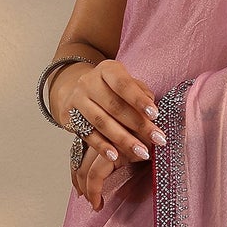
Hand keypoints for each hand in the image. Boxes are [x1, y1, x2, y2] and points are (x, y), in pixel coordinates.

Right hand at [50, 57, 166, 204]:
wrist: (78, 91)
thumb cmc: (112, 90)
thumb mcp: (128, 84)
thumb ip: (141, 94)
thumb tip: (152, 111)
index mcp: (107, 70)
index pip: (123, 84)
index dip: (139, 100)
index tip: (155, 115)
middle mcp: (88, 82)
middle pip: (114, 106)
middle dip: (138, 125)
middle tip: (158, 139)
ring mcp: (77, 99)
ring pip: (101, 122)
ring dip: (123, 139)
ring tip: (142, 152)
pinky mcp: (68, 116)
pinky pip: (87, 134)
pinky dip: (102, 147)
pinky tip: (115, 156)